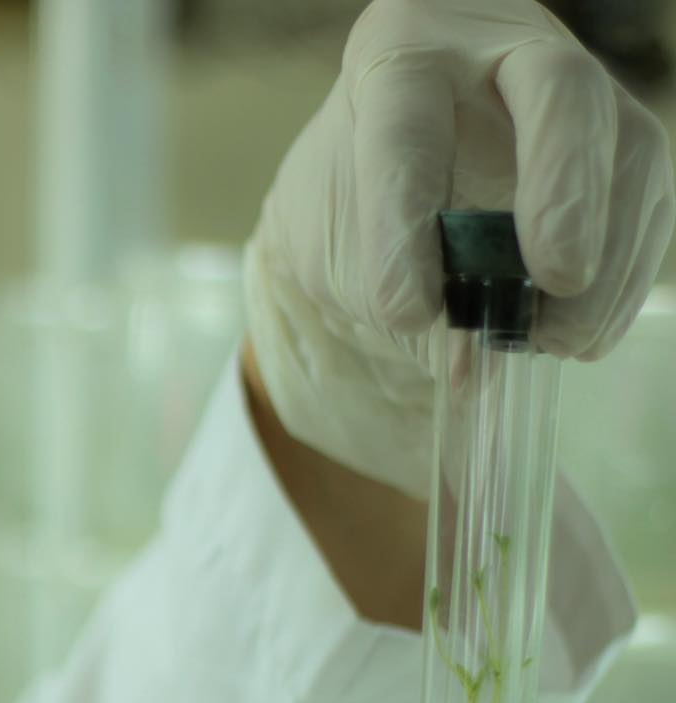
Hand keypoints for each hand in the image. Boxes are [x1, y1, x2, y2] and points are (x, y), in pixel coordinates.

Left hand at [244, 0, 674, 500]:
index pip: (405, 127)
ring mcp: (575, 90)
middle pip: (559, 91)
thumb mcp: (334, 237)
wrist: (394, 171)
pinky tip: (583, 334)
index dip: (404, 223)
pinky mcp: (621, 142)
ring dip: (609, 255)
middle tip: (558, 277)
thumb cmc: (355, 192)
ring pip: (626, 147)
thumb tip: (469, 373)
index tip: (407, 312)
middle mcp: (500, 52)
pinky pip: (649, 197)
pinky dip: (622, 278)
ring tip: (559, 339)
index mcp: (401, 55)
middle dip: (564, 186)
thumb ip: (380, 291)